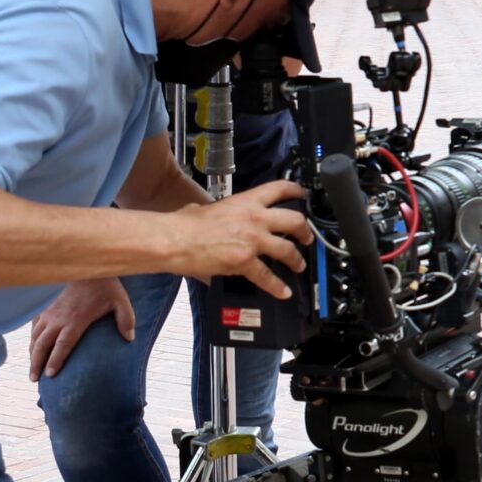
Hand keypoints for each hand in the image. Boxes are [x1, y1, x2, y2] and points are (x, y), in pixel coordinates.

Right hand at [26, 278, 135, 379]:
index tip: (50, 375)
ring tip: (32, 369)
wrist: (84, 265)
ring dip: (32, 354)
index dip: (55, 361)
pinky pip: (33, 326)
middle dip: (37, 363)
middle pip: (42, 345)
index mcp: (76, 320)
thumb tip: (130, 339)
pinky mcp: (44, 306)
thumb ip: (126, 320)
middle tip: (35, 379)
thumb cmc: (104, 284)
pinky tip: (32, 347)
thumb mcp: (120, 301)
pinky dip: (31, 339)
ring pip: (35, 337)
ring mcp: (48, 312)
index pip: (63, 345)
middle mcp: (58, 318)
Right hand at [165, 179, 311, 297]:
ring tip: (299, 265)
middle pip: (294, 221)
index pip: (279, 189)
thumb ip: (217, 210)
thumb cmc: (184, 225)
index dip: (297, 192)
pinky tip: (283, 291)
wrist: (174, 239)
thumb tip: (208, 212)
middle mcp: (255, 218)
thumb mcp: (205, 207)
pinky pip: (267, 276)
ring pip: (287, 249)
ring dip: (297, 259)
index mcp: (246, 201)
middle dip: (305, 231)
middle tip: (308, 237)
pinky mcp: (245, 261)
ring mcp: (252, 240)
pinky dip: (278, 286)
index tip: (304, 196)